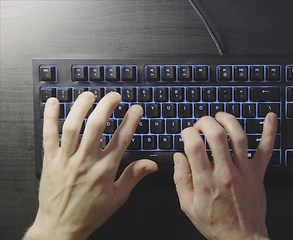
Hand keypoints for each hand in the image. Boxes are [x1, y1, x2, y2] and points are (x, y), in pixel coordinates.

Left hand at [24, 92, 157, 239]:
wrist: (60, 227)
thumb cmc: (89, 213)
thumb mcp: (118, 197)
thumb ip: (134, 176)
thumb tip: (151, 164)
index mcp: (104, 170)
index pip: (122, 138)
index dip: (131, 120)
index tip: (136, 109)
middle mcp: (85, 162)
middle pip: (96, 126)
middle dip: (107, 106)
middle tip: (114, 96)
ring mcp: (65, 160)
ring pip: (72, 126)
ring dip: (81, 107)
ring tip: (90, 95)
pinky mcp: (50, 161)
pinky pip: (48, 135)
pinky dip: (49, 117)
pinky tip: (54, 103)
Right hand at [173, 112, 276, 239]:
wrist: (241, 238)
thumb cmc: (215, 224)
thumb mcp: (188, 206)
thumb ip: (180, 179)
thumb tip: (178, 157)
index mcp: (206, 181)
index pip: (194, 145)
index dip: (187, 133)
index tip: (186, 133)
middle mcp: (226, 173)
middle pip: (216, 135)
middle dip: (205, 122)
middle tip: (201, 124)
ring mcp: (245, 172)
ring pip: (239, 137)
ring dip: (229, 120)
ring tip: (220, 116)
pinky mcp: (258, 173)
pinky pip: (266, 149)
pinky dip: (269, 131)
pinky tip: (270, 117)